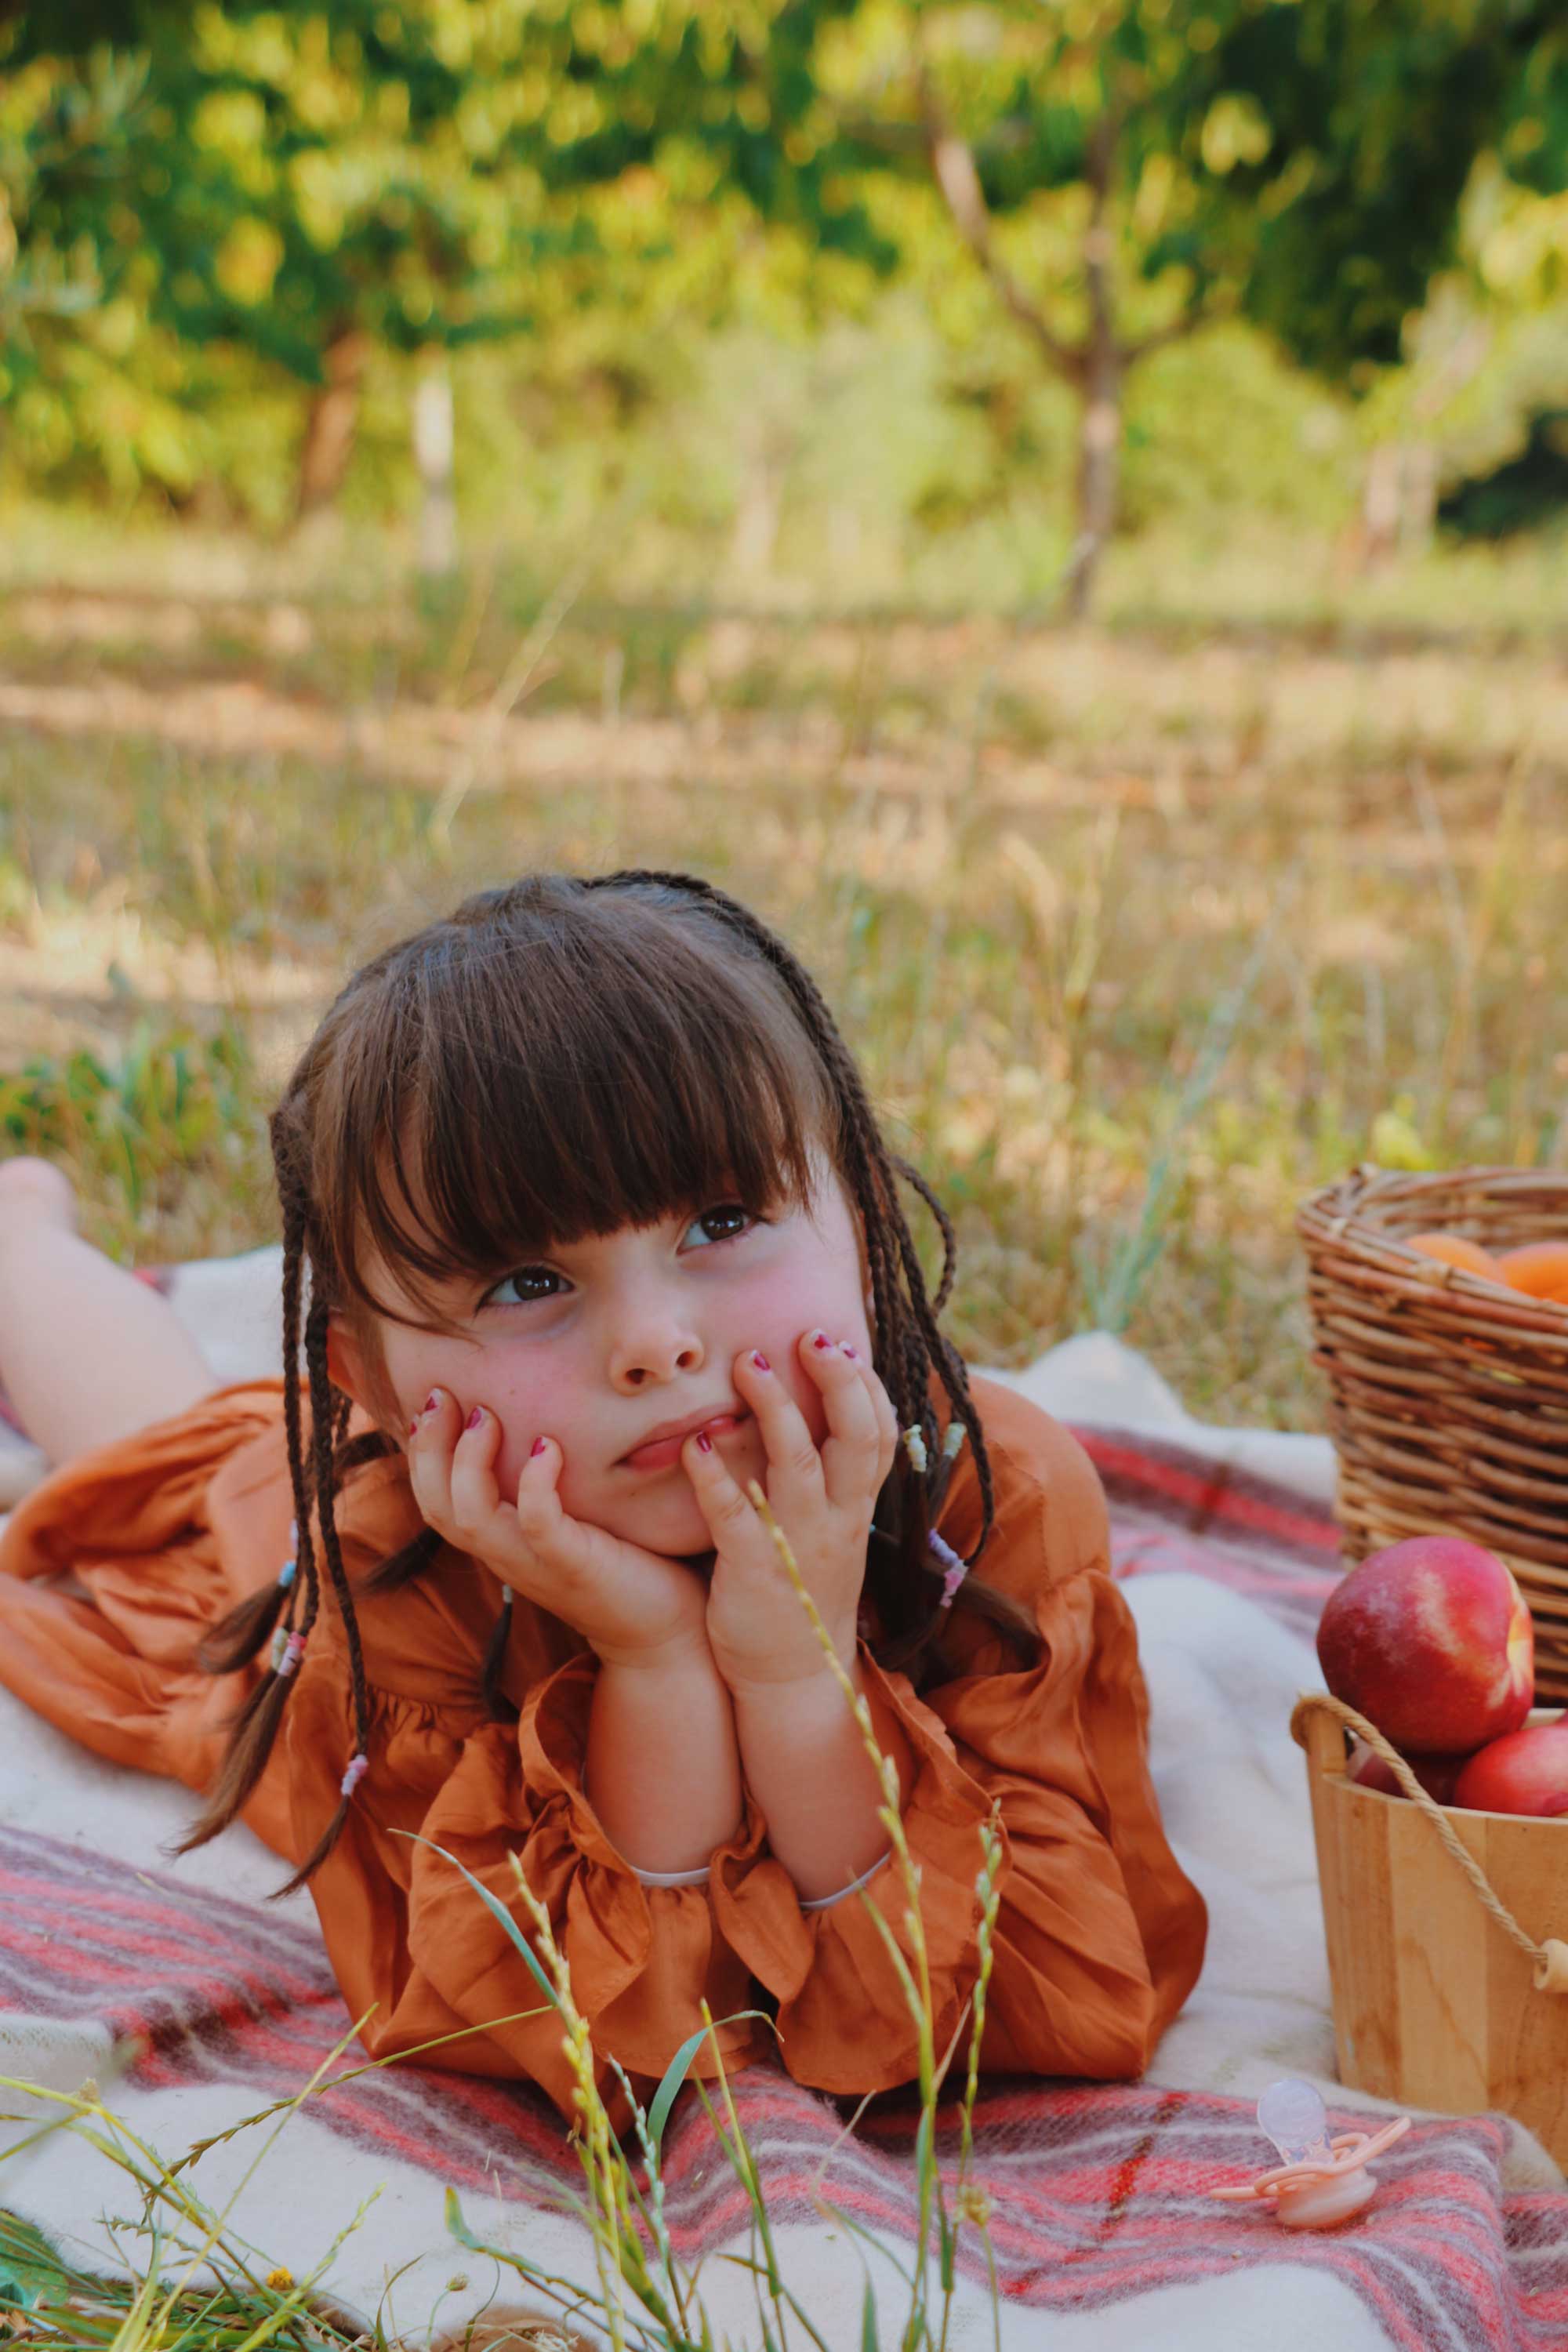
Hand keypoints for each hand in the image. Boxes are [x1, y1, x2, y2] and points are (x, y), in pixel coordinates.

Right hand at [407, 1391, 710, 1670]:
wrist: (666, 1632)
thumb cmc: (626, 1563)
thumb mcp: (576, 1519)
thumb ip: (552, 1484)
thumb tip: (544, 1421)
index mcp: (502, 1543)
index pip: (437, 1501)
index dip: (423, 1451)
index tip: (434, 1398)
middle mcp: (508, 1556)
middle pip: (439, 1507)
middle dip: (429, 1447)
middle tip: (441, 1393)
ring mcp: (537, 1564)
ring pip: (472, 1518)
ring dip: (469, 1461)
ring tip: (487, 1415)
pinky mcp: (575, 1567)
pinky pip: (538, 1524)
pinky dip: (535, 1482)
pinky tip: (546, 1445)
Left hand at [684, 1332, 897, 1694]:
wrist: (793, 1679)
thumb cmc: (803, 1592)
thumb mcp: (834, 1532)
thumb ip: (831, 1479)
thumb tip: (821, 1416)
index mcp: (854, 1507)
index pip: (880, 1433)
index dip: (866, 1384)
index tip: (842, 1340)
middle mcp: (836, 1518)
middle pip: (856, 1436)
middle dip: (837, 1380)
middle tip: (810, 1335)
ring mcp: (797, 1543)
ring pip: (798, 1464)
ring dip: (775, 1408)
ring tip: (748, 1362)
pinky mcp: (753, 1569)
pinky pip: (735, 1516)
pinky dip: (715, 1477)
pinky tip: (693, 1445)